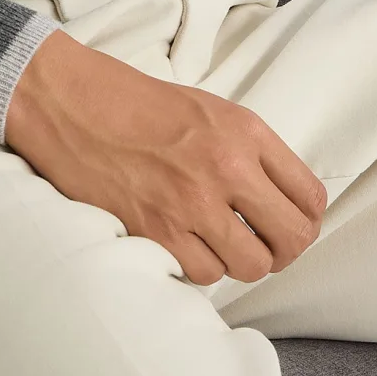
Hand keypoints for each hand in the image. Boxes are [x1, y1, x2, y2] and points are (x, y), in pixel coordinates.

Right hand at [4, 29, 326, 284]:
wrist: (67, 101)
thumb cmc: (132, 102)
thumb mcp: (207, 109)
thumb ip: (248, 151)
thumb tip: (278, 201)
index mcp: (244, 131)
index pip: (310, 196)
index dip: (305, 220)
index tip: (288, 224)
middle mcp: (226, 168)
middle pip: (292, 239)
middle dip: (284, 251)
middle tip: (264, 246)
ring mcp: (191, 203)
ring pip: (251, 266)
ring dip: (237, 261)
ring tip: (217, 243)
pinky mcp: (156, 230)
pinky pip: (204, 274)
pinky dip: (198, 266)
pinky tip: (182, 243)